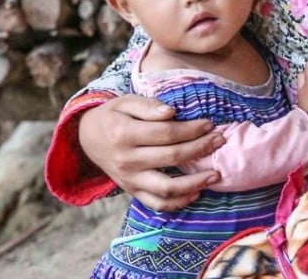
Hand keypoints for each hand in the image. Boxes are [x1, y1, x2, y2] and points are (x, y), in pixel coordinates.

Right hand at [78, 95, 225, 210]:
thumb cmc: (113, 116)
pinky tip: (196, 193)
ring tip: (215, 175)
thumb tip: (171, 112)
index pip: (166, 133)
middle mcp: (127, 160)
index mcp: (125, 134)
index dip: (191, 129)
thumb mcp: (125, 102)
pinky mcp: (132, 191)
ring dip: (194, 183)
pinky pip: (156, 204)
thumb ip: (148, 106)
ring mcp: (129, 180)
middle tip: (220, 140)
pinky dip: (177, 203)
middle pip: (171, 157)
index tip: (209, 124)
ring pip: (166, 188)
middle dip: (200, 149)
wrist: (87, 139)